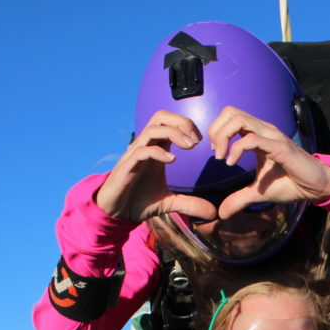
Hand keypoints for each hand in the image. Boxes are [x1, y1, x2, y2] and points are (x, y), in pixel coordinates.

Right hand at [95, 110, 217, 221]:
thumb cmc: (139, 201)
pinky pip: (142, 150)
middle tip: (196, 140)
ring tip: (189, 147)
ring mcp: (135, 154)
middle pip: (161, 116)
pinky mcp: (127, 166)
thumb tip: (213, 212)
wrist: (116, 212)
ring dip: (174, 133)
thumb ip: (190, 203)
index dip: (187, 126)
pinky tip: (172, 160)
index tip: (201, 142)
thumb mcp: (170, 203)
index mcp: (155, 149)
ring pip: (153, 129)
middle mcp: (145, 146)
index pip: (170, 123)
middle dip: (181, 122)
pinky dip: (159, 151)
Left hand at [207, 106, 329, 218]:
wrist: (315, 187)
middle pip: (231, 112)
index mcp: (258, 134)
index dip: (217, 132)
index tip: (217, 154)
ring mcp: (272, 136)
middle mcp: (264, 130)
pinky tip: (232, 163)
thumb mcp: (258, 192)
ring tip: (223, 158)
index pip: (231, 117)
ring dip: (223, 136)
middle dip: (216, 130)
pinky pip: (252, 139)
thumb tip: (222, 213)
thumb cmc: (290, 184)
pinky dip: (237, 149)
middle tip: (217, 154)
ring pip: (239, 119)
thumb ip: (239, 199)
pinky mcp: (280, 147)